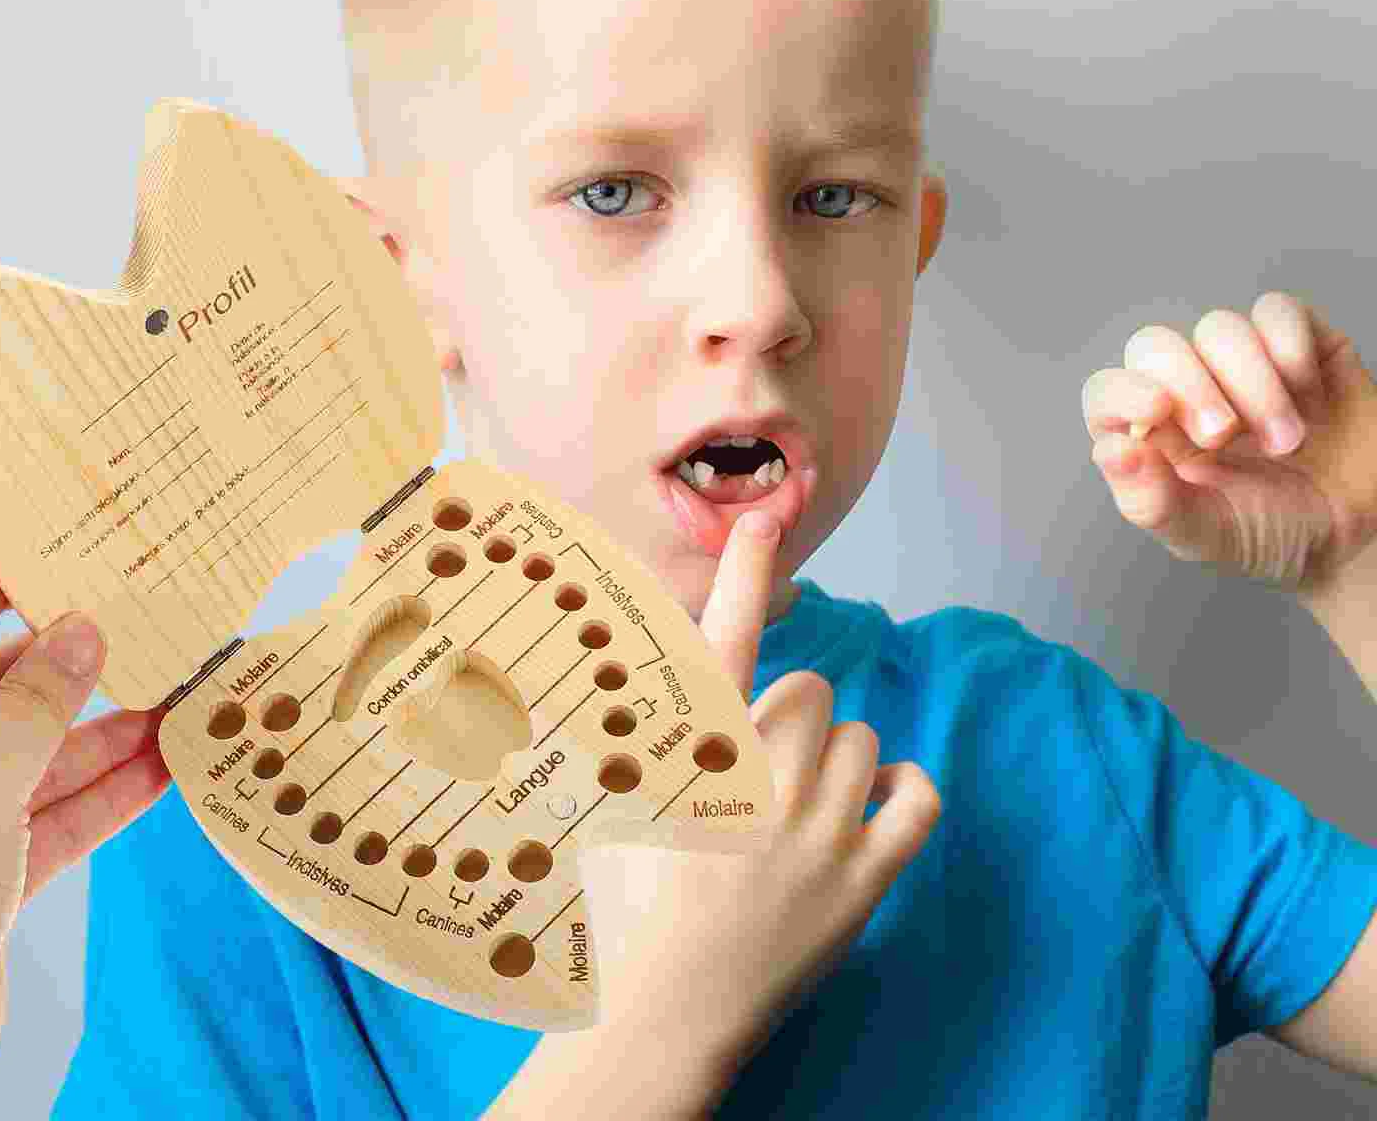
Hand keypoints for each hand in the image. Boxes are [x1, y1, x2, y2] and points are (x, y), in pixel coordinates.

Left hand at [0, 555, 172, 1120]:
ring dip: (100, 734)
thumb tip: (84, 633)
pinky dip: (99, 796)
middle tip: (141, 634)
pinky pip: (43, 819)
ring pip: (26, 758)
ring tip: (175, 698)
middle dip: (67, 668)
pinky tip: (160, 767)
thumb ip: (38, 701)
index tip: (62, 561)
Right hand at [574, 513, 942, 1093]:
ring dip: (837, 759)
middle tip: (760, 771)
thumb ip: (638, 735)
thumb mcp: (615, 804)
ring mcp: (820, 830)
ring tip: (798, 809)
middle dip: (794, 717)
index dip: (744, 571)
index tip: (765, 516)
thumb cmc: (627, 908)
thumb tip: (648, 687)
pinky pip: (916, 802)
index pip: (724, 639)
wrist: (662, 1015)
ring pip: (862, 740)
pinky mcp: (863, 881)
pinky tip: (872, 808)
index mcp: (696, 755)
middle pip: (813, 691)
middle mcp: (763, 779)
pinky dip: (903, 794)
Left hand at [1083, 291, 1376, 597]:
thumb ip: (1153, 503)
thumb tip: (1110, 450)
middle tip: (1223, 436)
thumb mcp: (1207, 535)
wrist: (1359, 533)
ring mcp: (1241, 363)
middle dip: (1190, 387)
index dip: (1119, 391)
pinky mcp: (1298, 344)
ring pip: (1220, 329)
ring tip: (1287, 443)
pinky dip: (1291, 349)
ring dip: (1254, 385)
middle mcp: (1188, 390)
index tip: (1154, 412)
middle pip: (1156, 346)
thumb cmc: (1272, 531)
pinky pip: (1278, 312)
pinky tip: (1312, 397)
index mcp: (1151, 433)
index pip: (1105, 391)